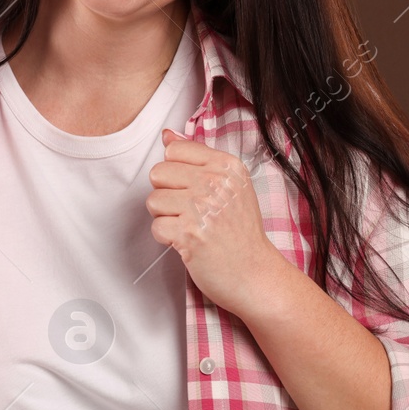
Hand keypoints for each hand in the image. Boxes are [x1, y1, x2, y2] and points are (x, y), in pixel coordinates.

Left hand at [145, 127, 288, 315]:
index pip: (174, 150)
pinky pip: (156, 226)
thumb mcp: (230, 186)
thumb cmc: (240, 232)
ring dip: (166, 217)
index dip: (175, 172)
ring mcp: (202, 208)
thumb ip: (198, 158)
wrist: (255, 274)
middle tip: (189, 211)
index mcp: (227, 166)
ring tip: (189, 227)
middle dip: (167, 194)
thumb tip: (167, 136)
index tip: (191, 188)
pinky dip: (166, 238)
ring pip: (153, 200)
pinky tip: (186, 242)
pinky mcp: (189, 234)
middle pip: (158, 173)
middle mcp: (216, 183)